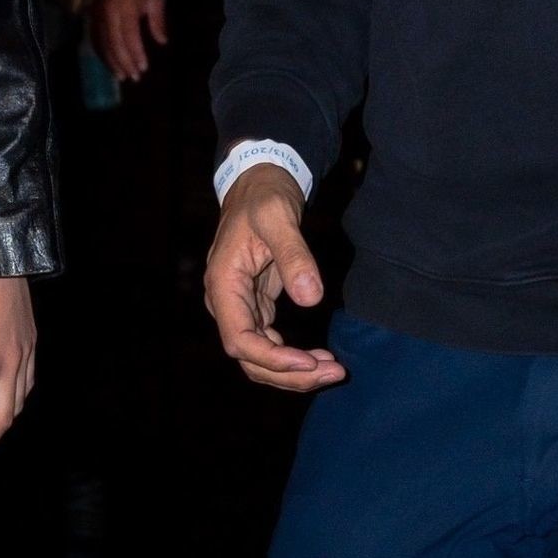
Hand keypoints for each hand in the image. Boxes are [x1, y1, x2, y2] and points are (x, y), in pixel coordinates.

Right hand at [92, 0, 167, 80]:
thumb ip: (158, 21)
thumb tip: (162, 41)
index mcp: (124, 6)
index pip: (129, 34)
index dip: (136, 52)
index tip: (143, 68)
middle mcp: (107, 12)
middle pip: (113, 42)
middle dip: (124, 61)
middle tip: (134, 77)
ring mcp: (98, 15)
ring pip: (102, 43)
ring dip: (112, 61)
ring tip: (122, 76)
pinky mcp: (93, 17)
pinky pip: (95, 39)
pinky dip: (103, 53)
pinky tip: (111, 64)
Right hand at [204, 163, 344, 392]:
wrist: (258, 184)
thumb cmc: (264, 198)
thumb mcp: (279, 218)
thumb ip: (294, 256)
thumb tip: (311, 299)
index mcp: (223, 283)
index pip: (239, 341)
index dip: (272, 360)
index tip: (310, 361)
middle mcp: (226, 301)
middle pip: (250, 358)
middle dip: (290, 374)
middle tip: (334, 372)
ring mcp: (240, 306)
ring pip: (259, 358)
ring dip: (294, 372)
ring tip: (333, 368)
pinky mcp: (255, 307)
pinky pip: (269, 346)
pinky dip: (294, 358)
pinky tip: (320, 358)